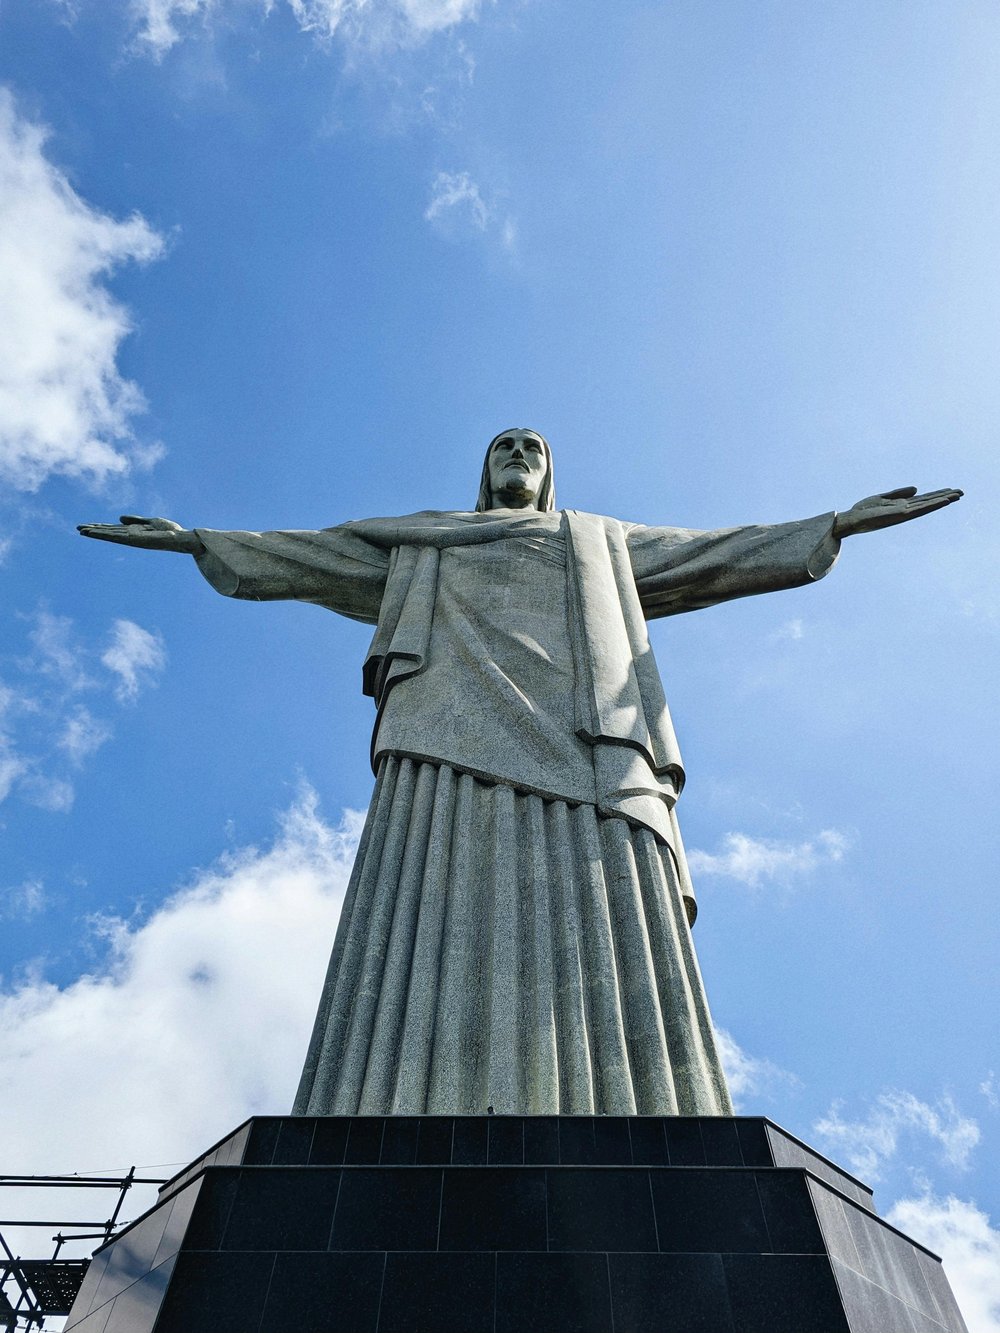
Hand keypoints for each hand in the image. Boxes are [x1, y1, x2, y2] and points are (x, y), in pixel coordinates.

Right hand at [77, 515, 203, 553]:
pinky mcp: (134, 539)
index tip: (88, 526)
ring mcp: (131, 538)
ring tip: (81, 530)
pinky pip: (117, 536)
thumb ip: (136, 520)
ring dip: (95, 533)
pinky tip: (96, 532)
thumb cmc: (170, 530)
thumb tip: (119, 518)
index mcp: (134, 531)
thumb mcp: (151, 521)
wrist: (181, 538)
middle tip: (78, 528)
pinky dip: (105, 534)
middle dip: (94, 530)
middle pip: (108, 532)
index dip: (101, 527)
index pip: (114, 529)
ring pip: (109, 535)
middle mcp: (131, 536)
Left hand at [832, 487, 962, 538]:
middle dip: (945, 497)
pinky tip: (942, 501)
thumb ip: (898, 493)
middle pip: (928, 502)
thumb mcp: (882, 497)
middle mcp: (905, 510)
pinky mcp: (899, 515)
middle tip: (962, 492)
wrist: (851, 520)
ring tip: (957, 495)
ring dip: (942, 500)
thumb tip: (917, 489)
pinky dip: (931, 505)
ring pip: (927, 505)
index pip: (923, 499)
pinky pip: (919, 509)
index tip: (951, 490)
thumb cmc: (864, 510)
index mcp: (901, 506)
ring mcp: (904, 513)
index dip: (937, 494)